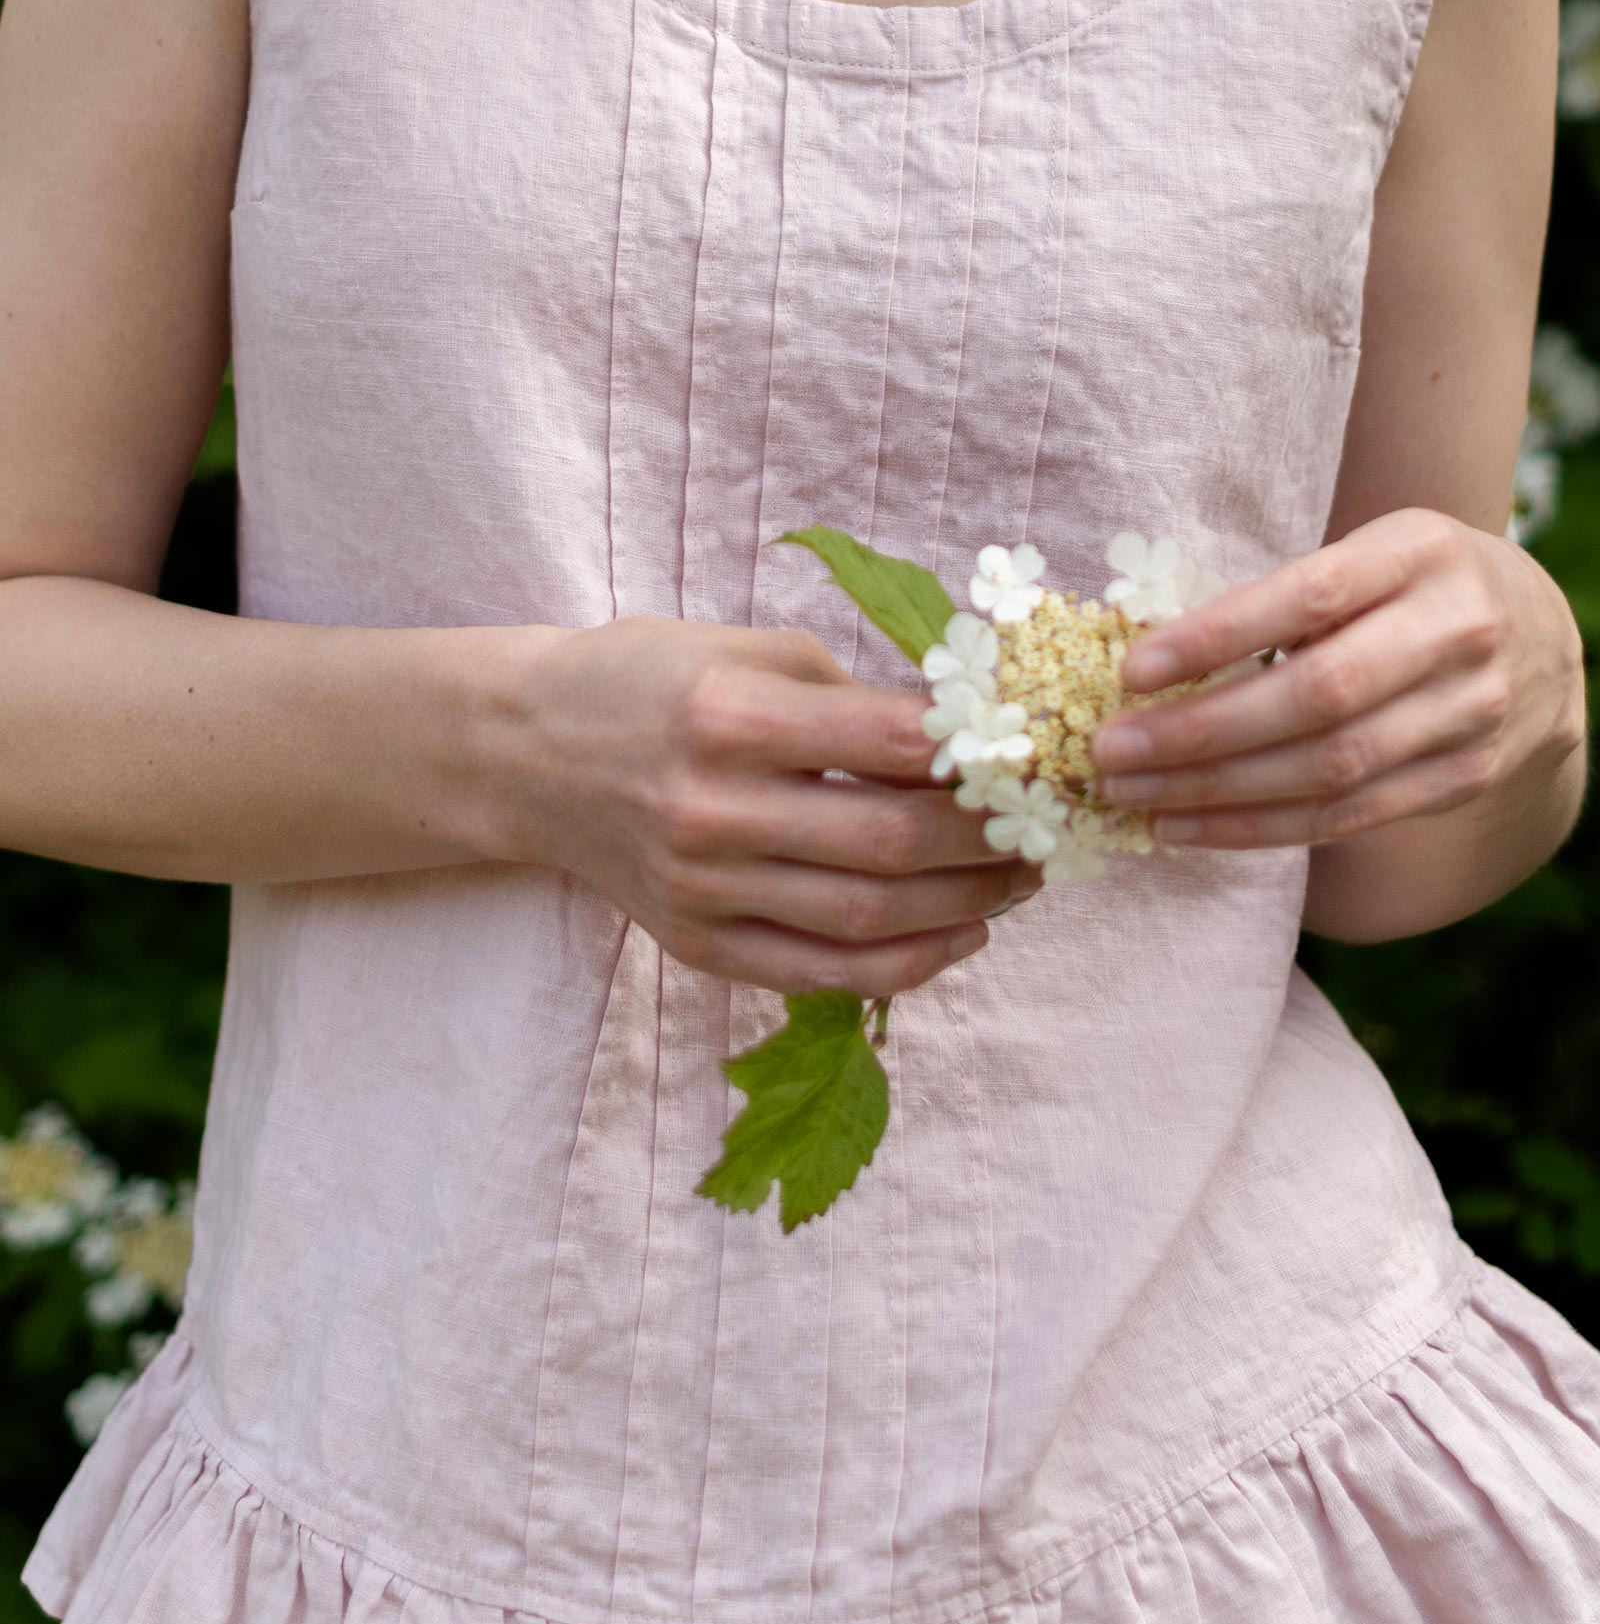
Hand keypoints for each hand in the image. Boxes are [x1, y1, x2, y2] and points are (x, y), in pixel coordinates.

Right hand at [481, 616, 1038, 994]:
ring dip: (969, 904)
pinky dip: (908, 963)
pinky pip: (823, 972)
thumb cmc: (651, 683)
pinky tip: (962, 934)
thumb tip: (971, 739)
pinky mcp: (698, 944)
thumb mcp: (745, 650)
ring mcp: (703, 889)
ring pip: (870, 917)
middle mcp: (713, 809)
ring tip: (1020, 880)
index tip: (1039, 755)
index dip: (985, 756)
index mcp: (730, 715)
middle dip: (994, 840)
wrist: (529, 753)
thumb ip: (851, 694)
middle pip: (893, 844)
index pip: (893, 745)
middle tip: (1046, 827)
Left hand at [1089, 508, 1584, 849]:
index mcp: (1418, 553)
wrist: (1541, 640)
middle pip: (1317, 697)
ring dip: (1215, 793)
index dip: (1217, 638)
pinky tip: (1188, 827)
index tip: (1132, 671)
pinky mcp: (1465, 777)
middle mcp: (1455, 631)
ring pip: (1329, 769)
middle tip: (1112, 752)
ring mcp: (1468, 712)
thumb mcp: (1369, 554)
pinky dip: (1258, 828)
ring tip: (1133, 796)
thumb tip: (1150, 662)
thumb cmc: (1410, 588)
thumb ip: (1285, 596)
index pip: (1308, 597)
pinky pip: (1347, 816)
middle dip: (1200, 733)